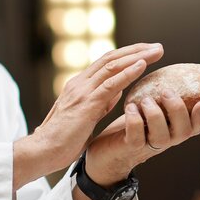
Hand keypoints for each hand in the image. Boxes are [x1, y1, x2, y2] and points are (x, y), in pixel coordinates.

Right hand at [17, 43, 163, 182]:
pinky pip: (110, 84)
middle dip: (136, 50)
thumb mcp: (85, 116)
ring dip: (137, 56)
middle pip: (111, 58)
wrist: (42, 152)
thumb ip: (99, 103)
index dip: (127, 55)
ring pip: (112, 66)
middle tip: (157, 47)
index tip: (146, 52)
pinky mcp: (86, 104)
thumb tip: (116, 93)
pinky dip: (127, 73)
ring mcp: (82, 92)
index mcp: (79, 86)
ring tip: (156, 51)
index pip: (106, 63)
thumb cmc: (63, 140)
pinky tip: (142, 65)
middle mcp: (80, 83)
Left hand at [84, 91, 199, 185]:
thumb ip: (170, 95)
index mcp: (177, 127)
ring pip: (162, 135)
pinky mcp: (132, 146)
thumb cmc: (135, 122)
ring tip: (145, 99)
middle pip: (185, 130)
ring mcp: (150, 144)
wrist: (108, 148)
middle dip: (178, 109)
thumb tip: (184, 67)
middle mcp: (168, 138)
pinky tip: (130, 107)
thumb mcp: (157, 107)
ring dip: (155, 114)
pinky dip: (134, 120)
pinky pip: (137, 135)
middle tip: (166, 91)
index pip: (199, 124)